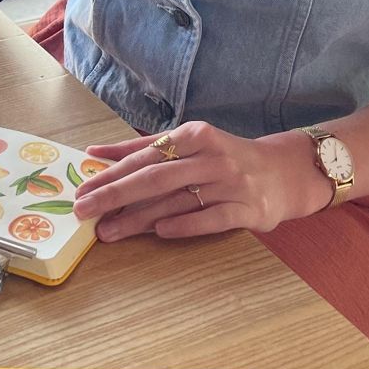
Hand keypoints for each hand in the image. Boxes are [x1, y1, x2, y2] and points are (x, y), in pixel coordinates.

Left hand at [72, 121, 331, 241]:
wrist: (285, 172)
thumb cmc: (226, 158)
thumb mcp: (189, 144)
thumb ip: (142, 148)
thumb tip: (95, 153)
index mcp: (194, 135)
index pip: (144, 156)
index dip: (111, 174)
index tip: (82, 190)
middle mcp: (211, 156)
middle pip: (155, 177)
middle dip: (115, 195)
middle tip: (85, 211)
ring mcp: (231, 183)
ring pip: (176, 201)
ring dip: (138, 219)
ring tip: (108, 232)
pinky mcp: (248, 209)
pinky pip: (211, 218)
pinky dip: (184, 225)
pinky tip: (159, 233)